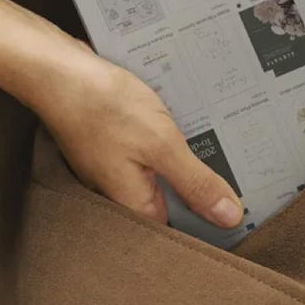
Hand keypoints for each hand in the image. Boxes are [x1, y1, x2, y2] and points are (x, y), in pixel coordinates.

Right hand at [0, 0, 242, 228]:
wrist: (55, 70)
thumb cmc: (102, 106)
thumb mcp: (161, 144)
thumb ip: (195, 183)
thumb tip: (228, 218)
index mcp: (134, 207)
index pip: (182, 234)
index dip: (214, 224)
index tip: (249, 212)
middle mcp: (122, 196)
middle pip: (173, 207)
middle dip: (205, 192)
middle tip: (245, 176)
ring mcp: (115, 172)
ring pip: (162, 179)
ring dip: (188, 165)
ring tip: (226, 149)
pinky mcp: (113, 148)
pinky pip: (149, 157)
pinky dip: (168, 146)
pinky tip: (188, 127)